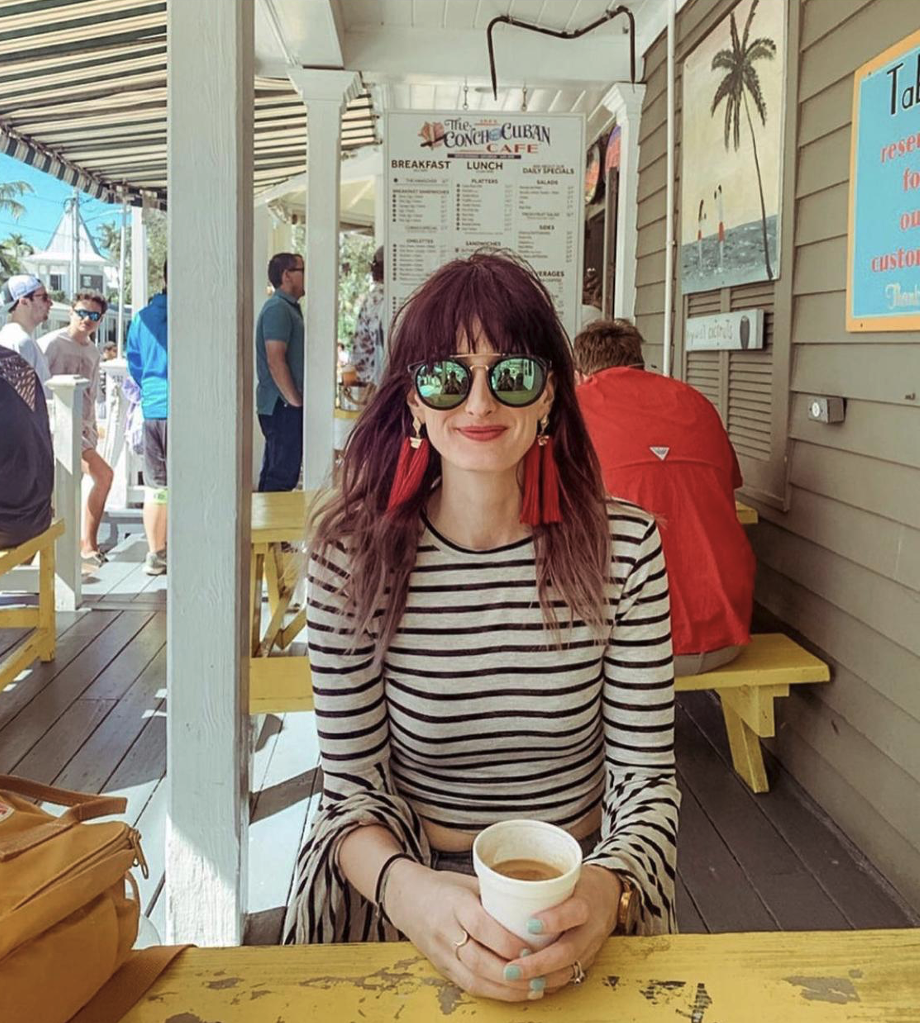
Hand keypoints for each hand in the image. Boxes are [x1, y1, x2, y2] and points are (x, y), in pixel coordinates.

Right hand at [384, 861, 538, 1001]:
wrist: (405, 898)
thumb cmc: (443, 886)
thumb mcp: (468, 881)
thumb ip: (496, 895)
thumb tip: (536, 905)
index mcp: (454, 903)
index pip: (480, 926)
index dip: (505, 941)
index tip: (531, 949)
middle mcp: (445, 931)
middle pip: (478, 960)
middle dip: (512, 973)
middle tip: (542, 976)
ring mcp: (441, 954)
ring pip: (474, 979)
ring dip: (508, 990)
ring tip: (537, 989)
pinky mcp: (442, 969)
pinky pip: (469, 986)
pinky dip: (495, 993)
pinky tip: (517, 993)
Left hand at [500, 865, 621, 996]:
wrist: (609, 896)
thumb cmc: (579, 883)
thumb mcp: (565, 875)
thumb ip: (539, 881)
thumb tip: (495, 881)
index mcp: (586, 902)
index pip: (575, 912)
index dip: (554, 920)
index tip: (530, 924)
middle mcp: (590, 929)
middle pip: (568, 951)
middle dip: (537, 963)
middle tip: (510, 968)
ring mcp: (589, 948)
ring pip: (567, 970)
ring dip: (541, 979)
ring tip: (515, 981)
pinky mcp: (586, 961)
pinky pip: (568, 977)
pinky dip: (548, 984)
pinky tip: (528, 985)